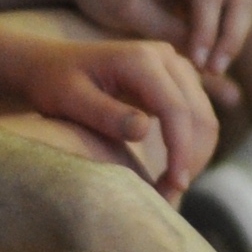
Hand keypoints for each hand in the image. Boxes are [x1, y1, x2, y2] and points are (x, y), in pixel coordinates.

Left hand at [10, 31, 218, 202]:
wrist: (48, 65)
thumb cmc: (54, 83)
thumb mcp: (70, 100)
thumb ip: (105, 114)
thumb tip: (144, 131)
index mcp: (140, 58)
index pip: (176, 108)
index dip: (180, 150)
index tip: (175, 185)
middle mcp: (164, 56)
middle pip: (197, 113)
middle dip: (189, 158)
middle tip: (168, 195)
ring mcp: (173, 66)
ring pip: (202, 116)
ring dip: (193, 154)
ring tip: (167, 188)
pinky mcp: (174, 80)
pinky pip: (195, 115)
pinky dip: (189, 145)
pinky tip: (170, 170)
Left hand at [54, 0, 251, 79]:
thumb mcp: (131, 12)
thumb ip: (170, 32)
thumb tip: (205, 59)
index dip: (208, 34)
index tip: (196, 64)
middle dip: (231, 37)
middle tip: (213, 71)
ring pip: (241, 5)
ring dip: (231, 38)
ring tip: (209, 70)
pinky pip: (230, 11)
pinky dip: (223, 36)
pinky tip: (204, 61)